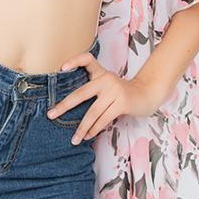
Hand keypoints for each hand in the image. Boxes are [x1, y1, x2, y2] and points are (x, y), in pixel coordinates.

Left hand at [46, 51, 170, 144]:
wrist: (147, 94)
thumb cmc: (121, 92)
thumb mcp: (107, 85)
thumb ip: (92, 90)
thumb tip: (67, 107)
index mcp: (101, 72)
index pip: (87, 59)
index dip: (74, 61)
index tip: (62, 68)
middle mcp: (106, 79)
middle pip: (81, 93)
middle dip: (64, 106)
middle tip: (51, 114)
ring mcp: (114, 90)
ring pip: (93, 112)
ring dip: (82, 128)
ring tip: (74, 139)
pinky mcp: (122, 103)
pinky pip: (103, 119)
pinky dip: (94, 129)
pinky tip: (88, 136)